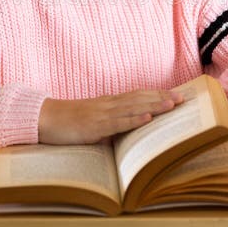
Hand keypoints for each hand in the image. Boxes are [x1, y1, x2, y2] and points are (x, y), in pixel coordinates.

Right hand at [38, 89, 183, 144]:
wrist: (44, 118)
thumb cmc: (68, 122)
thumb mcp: (94, 121)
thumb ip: (111, 124)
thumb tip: (128, 132)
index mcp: (109, 102)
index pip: (138, 95)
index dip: (157, 95)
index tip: (176, 95)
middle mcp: (109, 104)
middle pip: (140, 98)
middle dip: (162, 98)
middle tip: (183, 98)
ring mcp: (102, 114)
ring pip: (132, 108)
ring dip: (153, 106)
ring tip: (171, 105)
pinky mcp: (94, 125)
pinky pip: (116, 123)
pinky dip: (133, 121)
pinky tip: (146, 120)